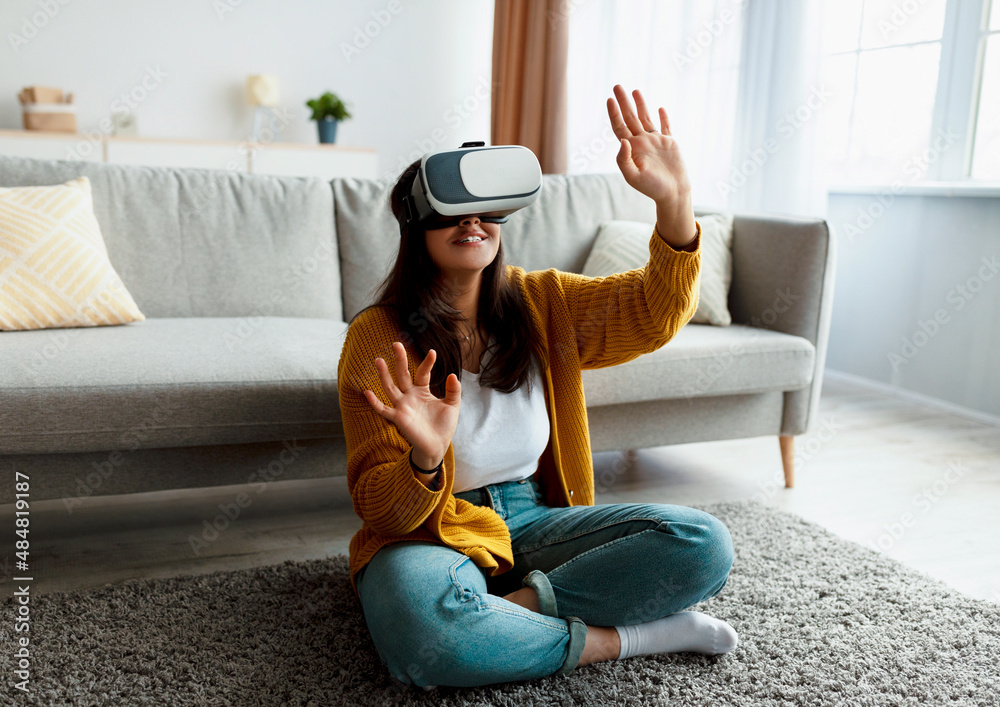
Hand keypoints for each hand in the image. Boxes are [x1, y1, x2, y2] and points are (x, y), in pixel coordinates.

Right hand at [364, 342, 459, 469]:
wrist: (438, 445)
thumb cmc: (443, 425)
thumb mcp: (452, 405)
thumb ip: (454, 390)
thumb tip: (453, 374)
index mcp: (422, 391)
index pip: (422, 372)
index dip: (427, 363)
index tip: (433, 352)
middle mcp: (410, 396)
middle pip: (402, 374)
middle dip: (399, 359)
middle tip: (396, 344)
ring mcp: (402, 406)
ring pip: (390, 387)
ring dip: (384, 375)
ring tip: (379, 360)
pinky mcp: (398, 418)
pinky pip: (383, 409)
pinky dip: (375, 402)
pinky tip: (368, 392)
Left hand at [607, 85, 696, 246]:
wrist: (673, 193)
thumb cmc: (652, 187)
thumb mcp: (633, 176)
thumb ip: (623, 159)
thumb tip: (622, 140)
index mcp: (631, 149)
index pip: (619, 127)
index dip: (613, 113)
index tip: (609, 99)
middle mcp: (642, 142)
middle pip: (630, 117)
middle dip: (623, 102)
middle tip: (617, 86)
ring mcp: (656, 142)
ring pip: (645, 118)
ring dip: (640, 104)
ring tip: (634, 90)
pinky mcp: (670, 143)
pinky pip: (666, 127)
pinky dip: (663, 117)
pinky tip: (660, 108)